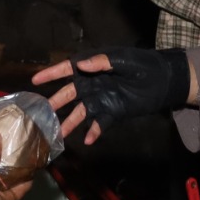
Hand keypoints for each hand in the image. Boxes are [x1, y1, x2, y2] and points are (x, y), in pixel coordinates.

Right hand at [30, 46, 193, 144]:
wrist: (164, 81)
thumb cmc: (143, 65)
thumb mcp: (124, 60)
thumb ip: (103, 62)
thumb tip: (81, 65)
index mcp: (92, 68)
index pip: (68, 70)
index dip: (51, 74)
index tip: (35, 81)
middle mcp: (92, 85)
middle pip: (69, 94)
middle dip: (55, 103)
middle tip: (41, 112)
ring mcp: (101, 100)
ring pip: (80, 112)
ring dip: (70, 122)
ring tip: (58, 134)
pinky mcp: (112, 112)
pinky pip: (99, 124)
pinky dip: (93, 132)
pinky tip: (88, 139)